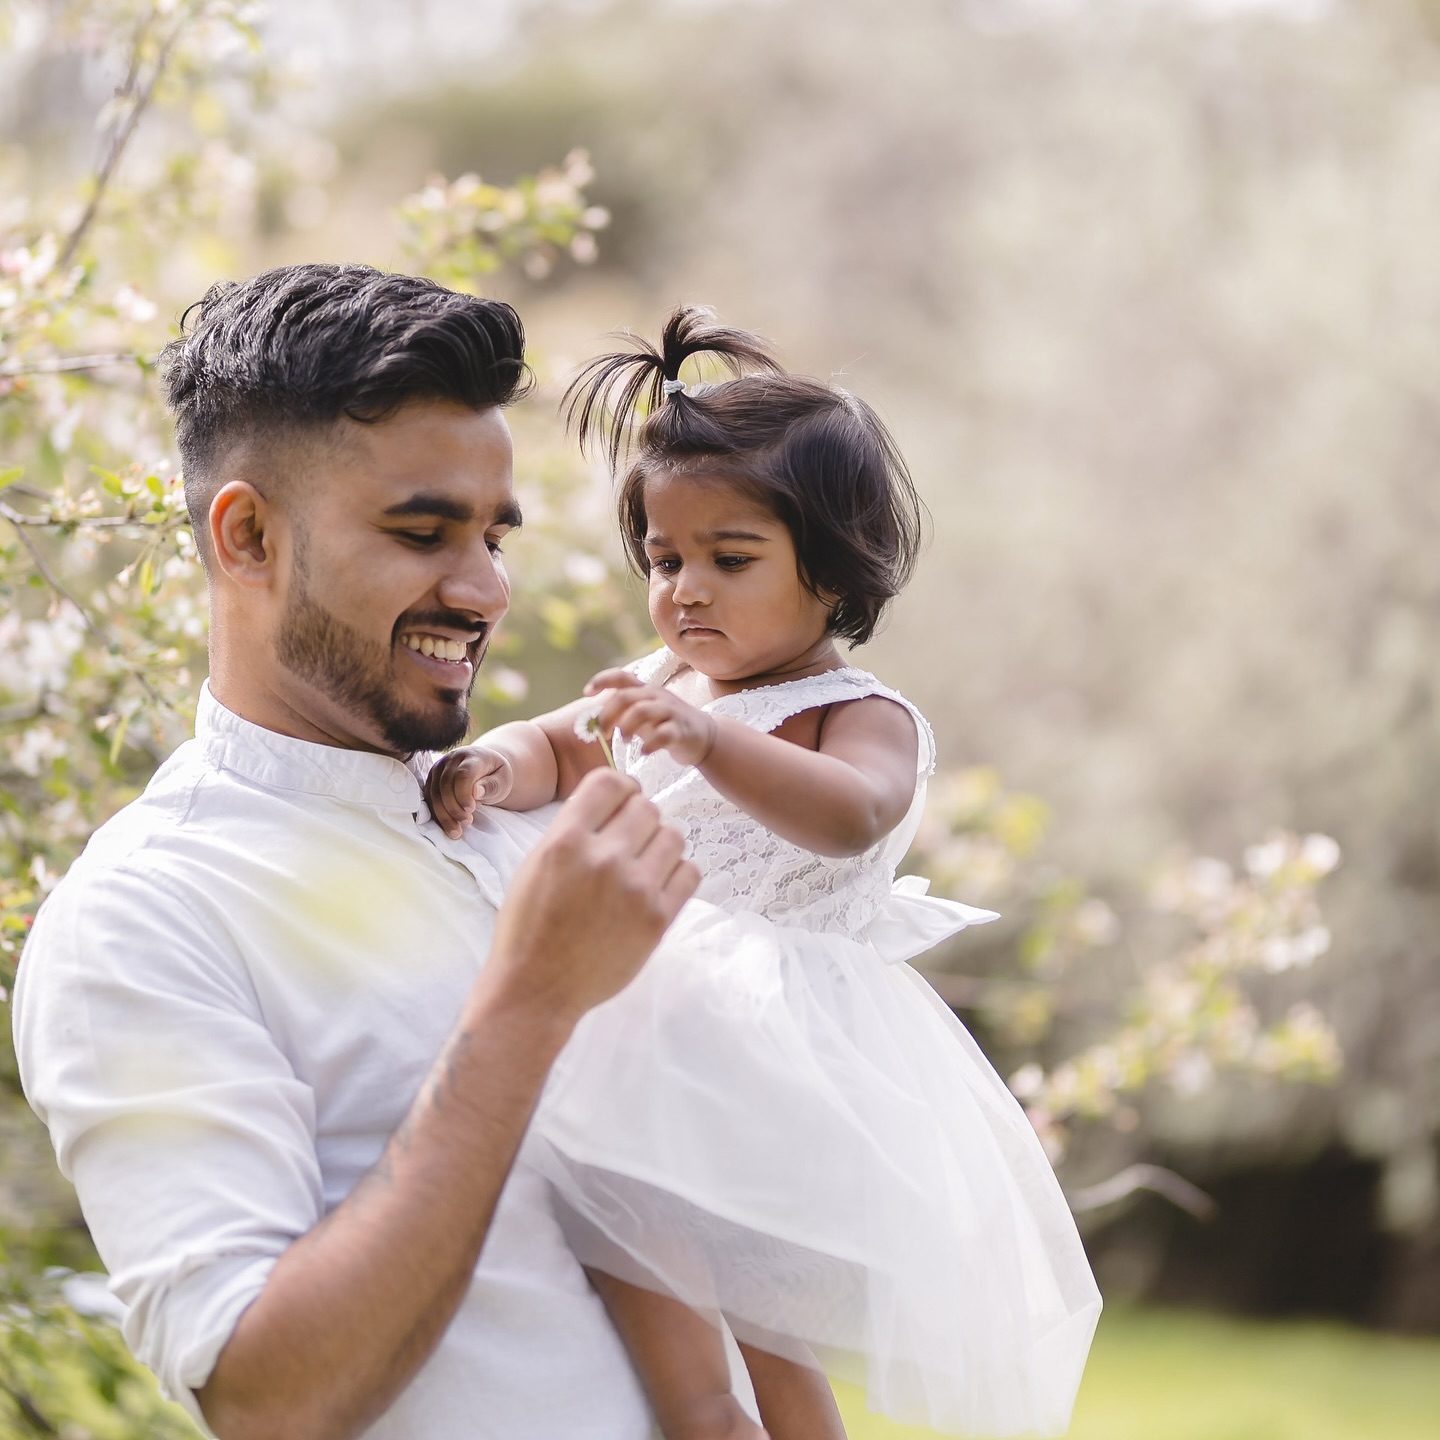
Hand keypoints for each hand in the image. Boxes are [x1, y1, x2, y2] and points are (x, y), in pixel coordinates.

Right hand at [425, 747, 513, 838]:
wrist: (485, 768)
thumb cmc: (496, 775)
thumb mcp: (503, 780)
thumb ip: (492, 785)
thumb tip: (476, 792)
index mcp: (473, 756)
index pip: (463, 774)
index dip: (464, 794)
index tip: (471, 810)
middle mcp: (452, 759)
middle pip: (446, 784)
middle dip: (454, 807)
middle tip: (467, 822)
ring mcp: (439, 768)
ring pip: (434, 793)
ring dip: (443, 814)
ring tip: (456, 831)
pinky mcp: (432, 779)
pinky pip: (428, 798)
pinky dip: (436, 814)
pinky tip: (446, 826)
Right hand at [485, 769, 699, 1024]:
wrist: (537, 990)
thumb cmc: (529, 928)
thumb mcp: (535, 865)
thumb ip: (573, 829)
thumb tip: (613, 799)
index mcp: (565, 841)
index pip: (611, 781)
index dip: (620, 787)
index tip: (621, 801)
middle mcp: (603, 859)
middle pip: (646, 807)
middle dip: (639, 818)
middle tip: (630, 840)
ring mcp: (634, 890)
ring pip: (673, 835)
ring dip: (660, 844)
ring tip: (644, 864)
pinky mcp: (657, 919)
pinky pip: (689, 872)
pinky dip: (677, 873)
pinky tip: (658, 885)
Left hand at [584, 669, 717, 766]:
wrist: (704, 736)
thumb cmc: (666, 724)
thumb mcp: (643, 713)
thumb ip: (622, 712)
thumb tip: (592, 719)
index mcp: (645, 690)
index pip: (621, 676)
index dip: (601, 680)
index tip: (586, 693)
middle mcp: (657, 696)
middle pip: (626, 697)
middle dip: (608, 715)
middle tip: (603, 733)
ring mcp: (670, 712)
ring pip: (642, 711)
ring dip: (626, 727)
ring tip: (625, 741)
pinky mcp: (681, 730)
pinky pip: (663, 734)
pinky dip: (649, 745)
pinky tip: (644, 752)